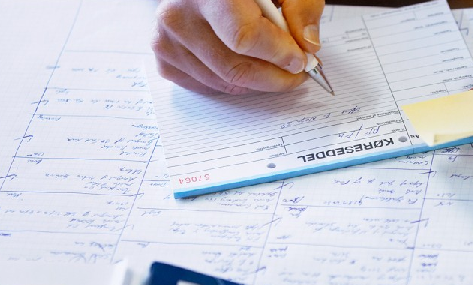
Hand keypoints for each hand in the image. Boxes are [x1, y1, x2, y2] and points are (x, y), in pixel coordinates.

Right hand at [152, 0, 324, 94]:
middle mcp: (178, 14)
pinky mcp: (165, 59)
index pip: (244, 36)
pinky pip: (208, 87)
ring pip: (224, 82)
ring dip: (259, 81)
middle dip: (276, 77)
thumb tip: (307, 46)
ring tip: (276, 65)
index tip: (300, 59)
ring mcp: (166, 39)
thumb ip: (300, 8)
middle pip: (235, 67)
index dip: (278, 54)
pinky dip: (235, 83)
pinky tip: (246, 63)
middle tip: (297, 72)